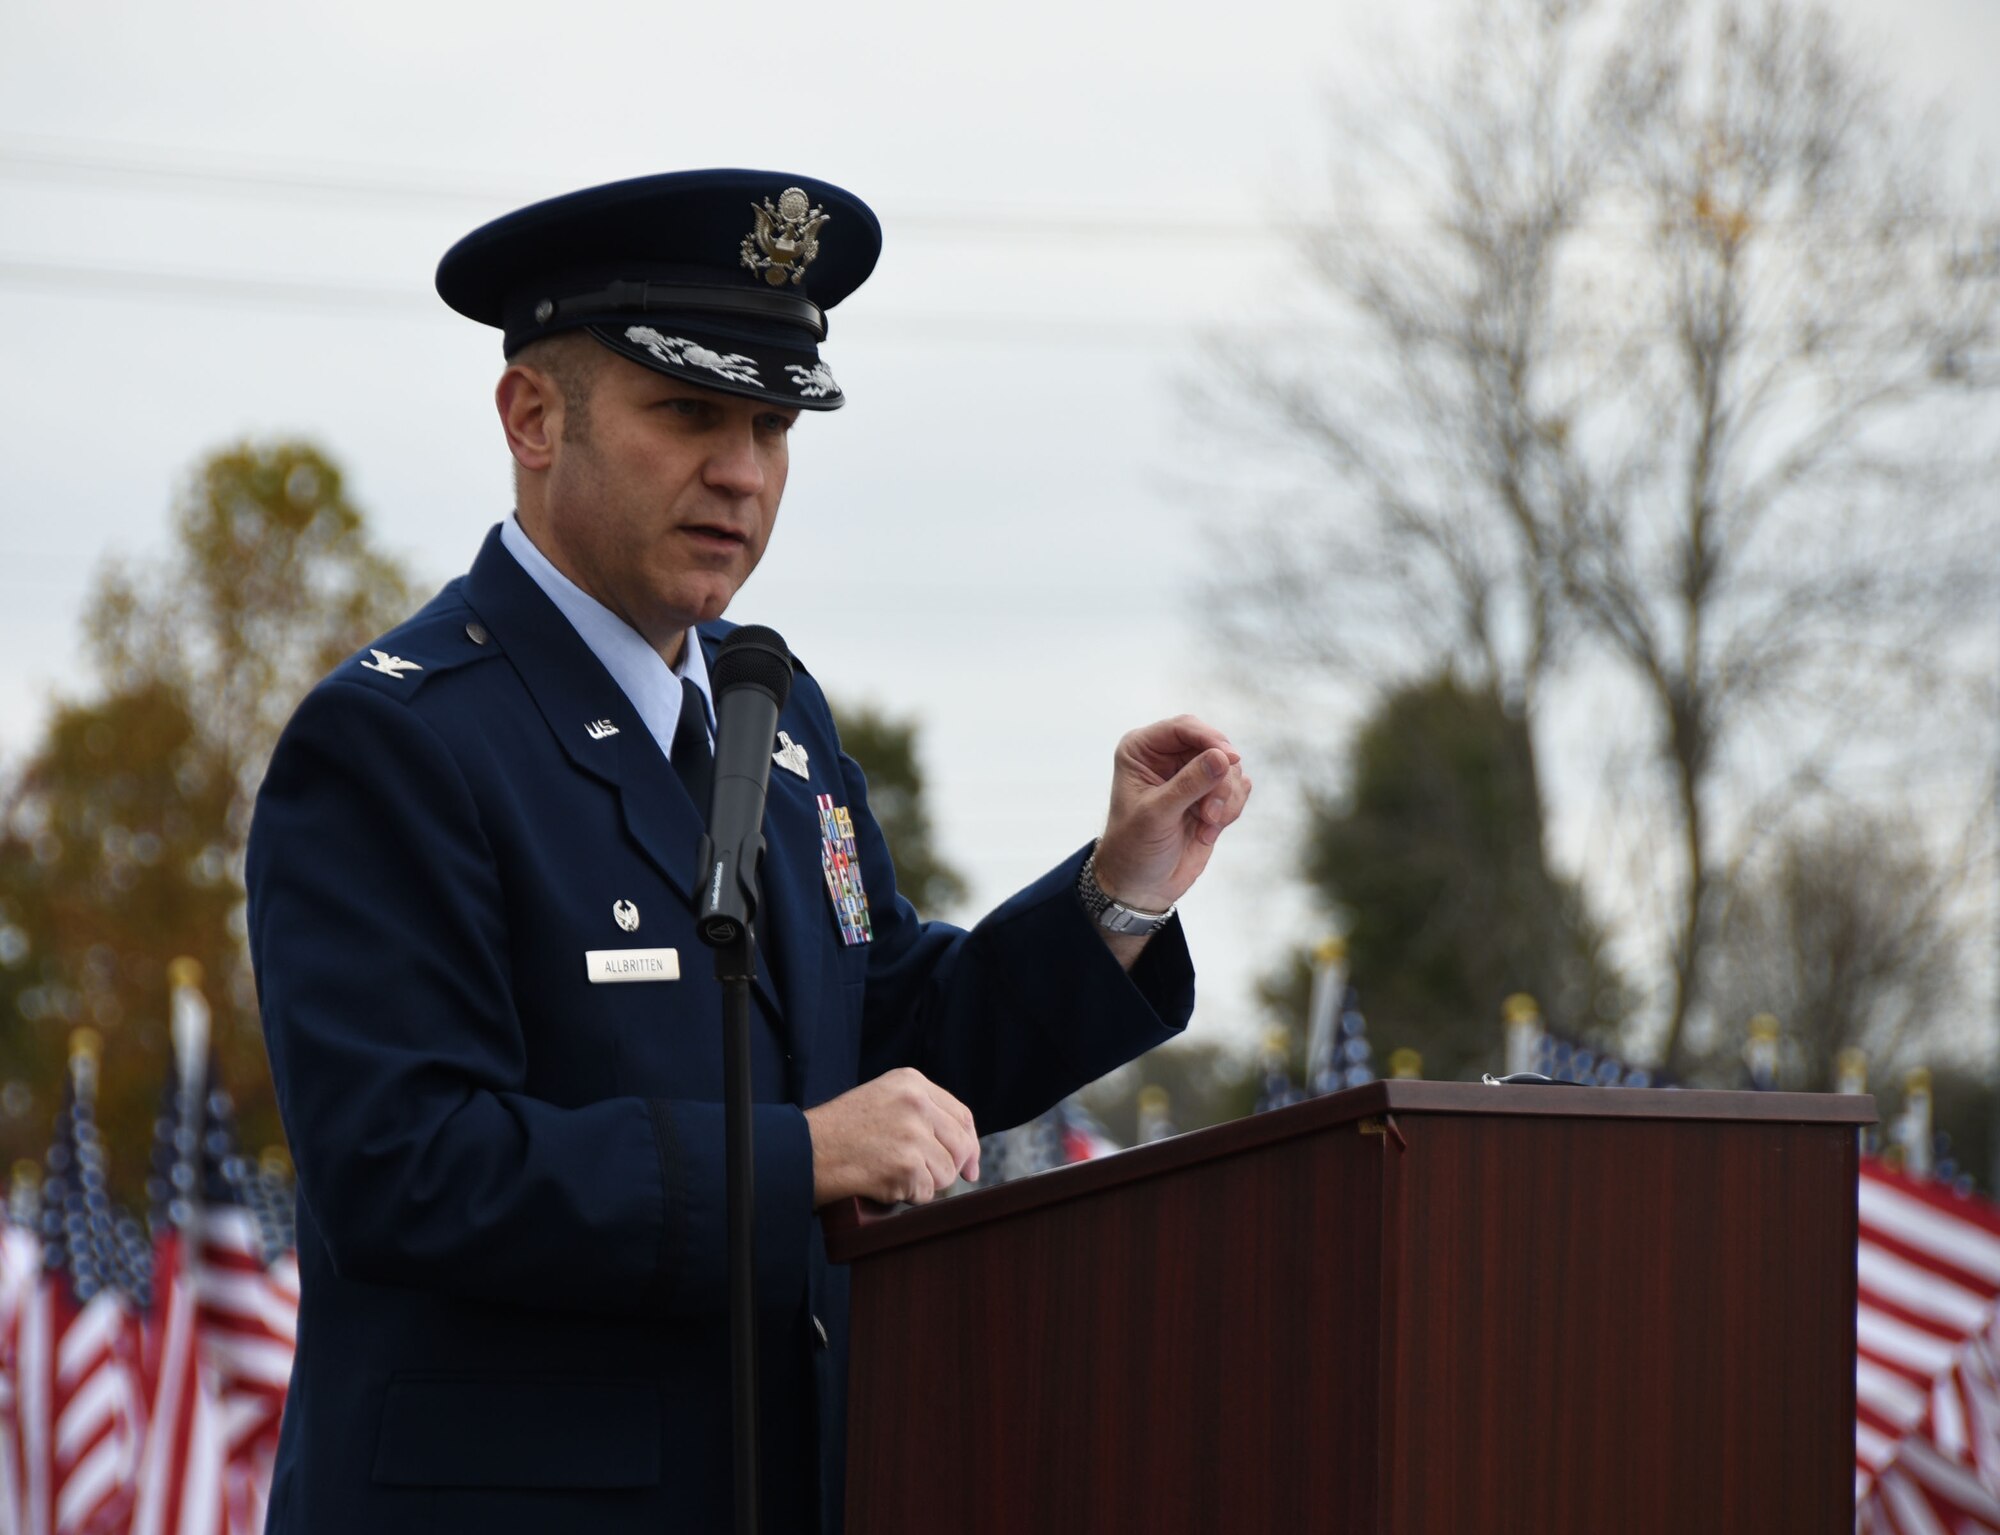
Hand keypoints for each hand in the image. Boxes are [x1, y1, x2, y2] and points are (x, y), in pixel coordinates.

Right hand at [803, 1068, 980, 1208]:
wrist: (804, 1151)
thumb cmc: (838, 1131)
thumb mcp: (881, 1100)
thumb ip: (921, 1113)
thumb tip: (966, 1154)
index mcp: (912, 1082)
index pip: (961, 1115)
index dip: (970, 1144)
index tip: (971, 1165)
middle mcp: (917, 1103)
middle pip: (961, 1145)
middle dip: (950, 1167)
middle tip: (925, 1176)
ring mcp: (913, 1134)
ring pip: (946, 1172)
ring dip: (923, 1183)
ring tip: (889, 1172)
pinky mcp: (907, 1166)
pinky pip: (926, 1193)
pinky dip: (907, 1197)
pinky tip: (882, 1183)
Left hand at [1091, 715, 1251, 911]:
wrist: (1143, 885)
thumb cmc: (1134, 847)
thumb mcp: (1157, 815)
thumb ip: (1190, 784)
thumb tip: (1223, 757)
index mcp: (1142, 749)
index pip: (1184, 728)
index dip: (1210, 739)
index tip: (1230, 758)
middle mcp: (1167, 757)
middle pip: (1214, 746)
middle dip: (1220, 779)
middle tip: (1210, 813)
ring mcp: (1191, 775)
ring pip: (1230, 768)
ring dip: (1226, 798)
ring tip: (1207, 824)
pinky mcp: (1210, 795)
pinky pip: (1238, 788)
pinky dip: (1231, 808)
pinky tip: (1210, 829)